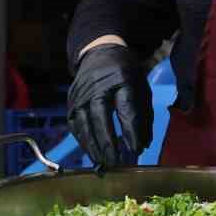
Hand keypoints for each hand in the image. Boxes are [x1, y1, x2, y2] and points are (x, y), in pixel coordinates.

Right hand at [67, 44, 153, 169]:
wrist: (100, 52)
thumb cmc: (126, 74)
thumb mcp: (142, 87)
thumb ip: (144, 116)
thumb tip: (143, 145)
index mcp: (121, 79)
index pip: (125, 107)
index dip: (130, 130)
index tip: (136, 149)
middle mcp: (97, 86)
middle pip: (100, 116)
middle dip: (107, 142)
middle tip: (115, 163)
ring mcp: (81, 93)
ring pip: (84, 122)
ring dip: (93, 146)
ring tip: (103, 163)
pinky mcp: (71, 101)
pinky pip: (75, 124)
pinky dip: (83, 140)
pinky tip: (92, 153)